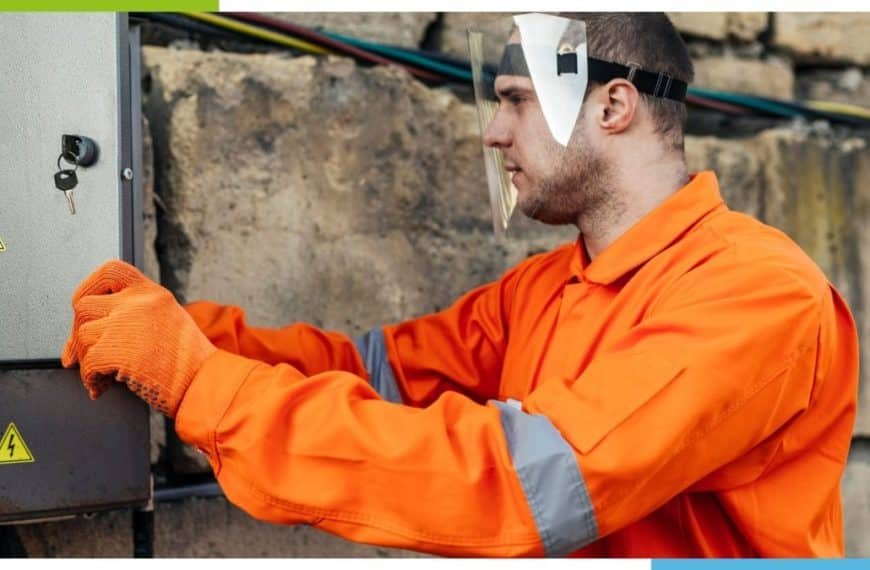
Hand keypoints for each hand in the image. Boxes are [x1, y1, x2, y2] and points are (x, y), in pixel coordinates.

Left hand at [62, 260, 216, 416]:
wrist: (206, 382)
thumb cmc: (189, 361)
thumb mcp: (169, 320)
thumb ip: (138, 313)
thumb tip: (97, 325)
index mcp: (152, 293)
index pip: (109, 271)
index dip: (88, 288)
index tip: (83, 309)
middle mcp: (138, 302)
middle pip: (84, 306)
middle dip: (77, 333)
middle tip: (78, 354)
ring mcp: (126, 324)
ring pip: (82, 336)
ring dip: (85, 360)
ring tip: (100, 376)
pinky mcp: (117, 350)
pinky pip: (87, 363)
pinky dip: (90, 378)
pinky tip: (101, 387)